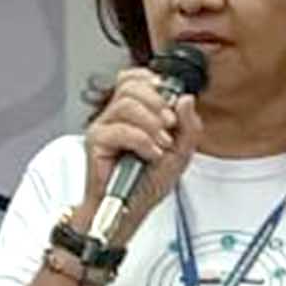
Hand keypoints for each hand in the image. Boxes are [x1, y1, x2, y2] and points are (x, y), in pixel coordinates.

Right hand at [80, 67, 200, 232]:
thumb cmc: (148, 182)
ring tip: (160, 145)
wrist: (132, 208)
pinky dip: (141, 141)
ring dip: (151, 124)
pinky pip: (118, 129)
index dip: (154, 82)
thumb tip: (185, 99)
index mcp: (135, 111)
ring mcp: (104, 126)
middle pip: (131, 85)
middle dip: (157, 103)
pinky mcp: (96, 142)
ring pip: (126, 104)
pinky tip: (149, 154)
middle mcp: (117, 115)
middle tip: (170, 125)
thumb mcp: (181, 152)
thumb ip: (189, 126)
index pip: (136, 77)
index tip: (170, 104)